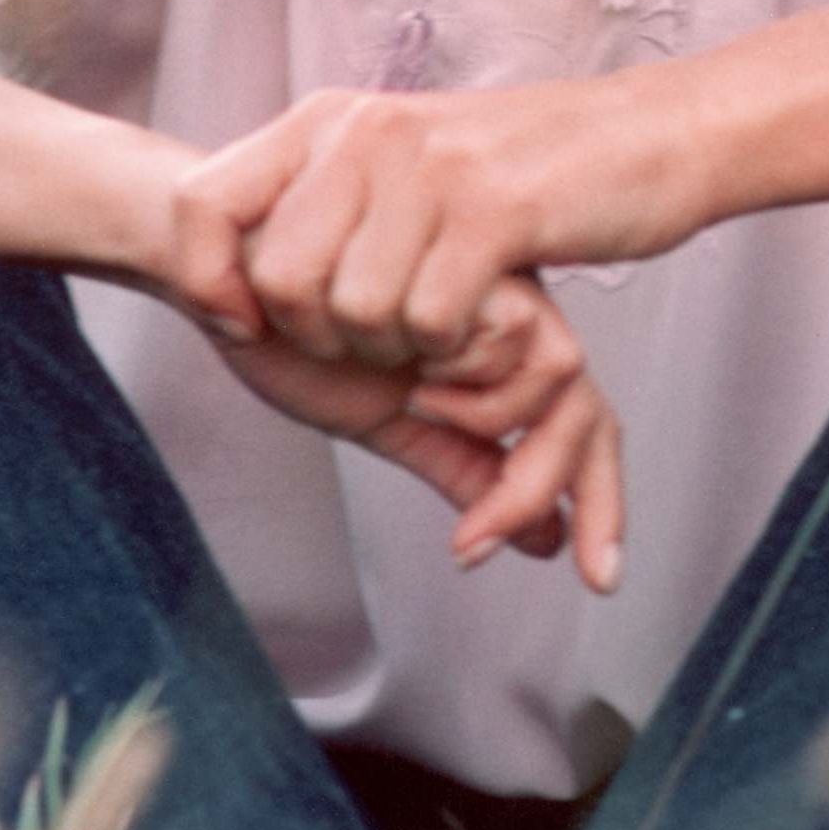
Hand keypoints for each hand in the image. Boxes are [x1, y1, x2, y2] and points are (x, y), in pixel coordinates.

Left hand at [169, 74, 701, 370]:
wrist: (648, 136)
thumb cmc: (522, 169)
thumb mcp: (401, 162)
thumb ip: (325, 198)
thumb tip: (238, 268)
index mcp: (332, 118)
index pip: (201, 202)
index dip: (204, 279)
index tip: (243, 326)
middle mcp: (369, 131)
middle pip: (278, 280)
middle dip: (320, 338)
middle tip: (377, 338)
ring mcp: (431, 167)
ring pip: (354, 311)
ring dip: (395, 347)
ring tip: (436, 325)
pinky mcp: (494, 211)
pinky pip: (428, 318)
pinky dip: (451, 349)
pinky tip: (476, 327)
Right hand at [197, 273, 623, 591]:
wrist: (227, 273)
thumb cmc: (296, 334)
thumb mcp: (391, 421)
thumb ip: (463, 467)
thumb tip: (550, 543)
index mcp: (497, 353)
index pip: (580, 421)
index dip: (601, 496)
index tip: (597, 576)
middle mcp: (510, 315)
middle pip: (586, 404)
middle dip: (560, 486)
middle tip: (479, 543)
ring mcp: (496, 281)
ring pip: (563, 369)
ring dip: (487, 416)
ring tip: (415, 403)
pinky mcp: (472, 253)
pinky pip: (513, 335)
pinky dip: (464, 378)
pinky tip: (409, 376)